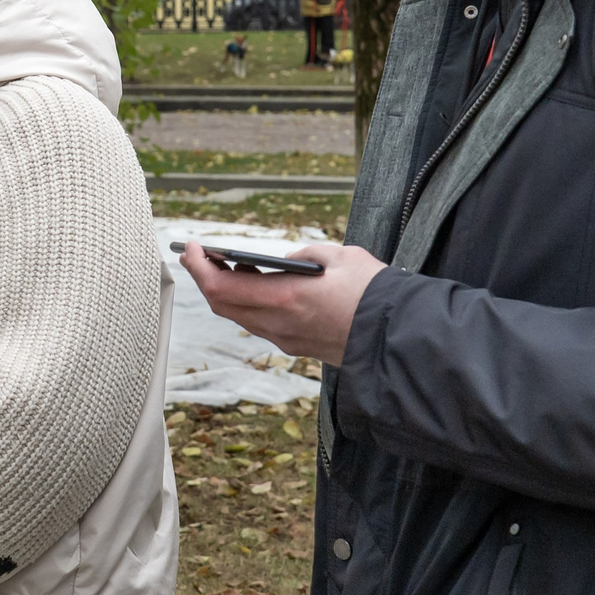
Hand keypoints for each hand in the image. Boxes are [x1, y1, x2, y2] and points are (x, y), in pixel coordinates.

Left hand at [178, 238, 384, 366]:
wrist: (403, 338)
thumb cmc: (376, 294)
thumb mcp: (340, 257)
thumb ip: (306, 255)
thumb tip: (288, 261)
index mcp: (286, 299)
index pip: (222, 286)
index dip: (199, 266)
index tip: (192, 247)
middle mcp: (280, 325)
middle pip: (224, 305)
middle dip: (206, 278)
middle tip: (201, 255)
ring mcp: (288, 340)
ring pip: (240, 317)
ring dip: (228, 292)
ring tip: (230, 265)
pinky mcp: (299, 348)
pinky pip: (261, 324)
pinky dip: (250, 303)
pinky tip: (257, 284)